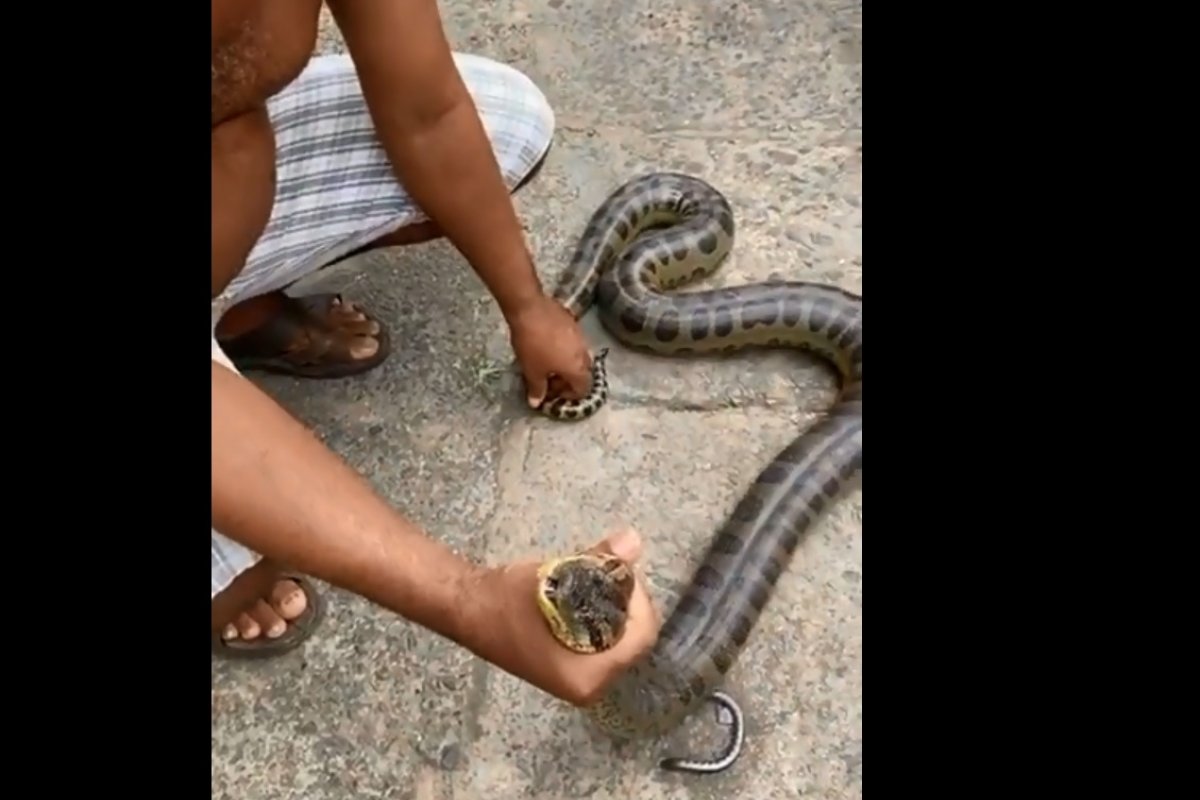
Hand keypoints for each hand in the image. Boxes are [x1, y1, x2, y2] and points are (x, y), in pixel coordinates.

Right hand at [466, 528, 659, 705]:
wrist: (465, 607)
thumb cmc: (507, 599)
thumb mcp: (557, 577)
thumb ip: (598, 561)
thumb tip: (633, 540)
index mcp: (589, 679)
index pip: (641, 638)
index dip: (639, 599)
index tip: (621, 571)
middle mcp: (587, 688)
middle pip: (632, 639)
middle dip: (625, 601)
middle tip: (610, 569)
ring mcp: (577, 680)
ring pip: (616, 637)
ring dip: (612, 605)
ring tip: (595, 577)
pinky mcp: (566, 667)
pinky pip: (600, 640)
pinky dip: (598, 614)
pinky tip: (584, 591)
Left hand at [507, 294, 592, 406]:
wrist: (530, 309)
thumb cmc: (532, 345)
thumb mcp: (531, 371)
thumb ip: (537, 389)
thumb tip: (537, 402)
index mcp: (577, 369)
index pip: (583, 389)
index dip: (569, 395)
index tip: (553, 393)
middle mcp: (584, 353)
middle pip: (583, 373)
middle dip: (569, 379)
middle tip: (551, 379)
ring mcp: (581, 336)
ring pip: (579, 356)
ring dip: (567, 363)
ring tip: (548, 362)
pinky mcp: (573, 322)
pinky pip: (573, 342)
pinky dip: (565, 348)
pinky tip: (548, 345)